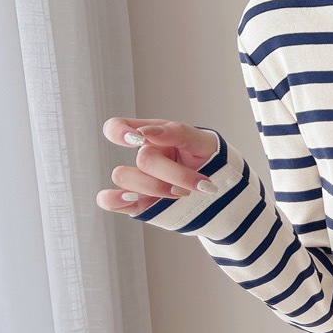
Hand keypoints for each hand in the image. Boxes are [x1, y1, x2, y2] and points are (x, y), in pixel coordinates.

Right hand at [96, 117, 219, 214]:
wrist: (223, 192)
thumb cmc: (209, 160)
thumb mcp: (201, 142)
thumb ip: (178, 132)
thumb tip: (148, 133)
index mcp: (153, 138)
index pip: (118, 128)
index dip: (119, 131)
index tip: (139, 139)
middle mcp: (143, 159)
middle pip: (143, 160)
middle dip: (176, 173)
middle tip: (200, 184)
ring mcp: (139, 183)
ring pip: (124, 179)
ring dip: (157, 187)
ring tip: (184, 194)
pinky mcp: (139, 204)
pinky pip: (109, 201)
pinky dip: (115, 200)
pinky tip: (135, 199)